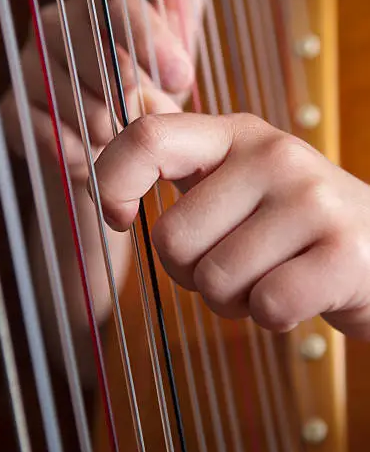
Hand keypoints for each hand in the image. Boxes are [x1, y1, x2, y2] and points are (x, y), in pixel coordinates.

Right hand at [1, 0, 223, 180]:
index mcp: (94, 1)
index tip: (181, 74)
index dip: (150, 38)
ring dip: (109, 127)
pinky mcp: (12, 112)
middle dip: (130, 90)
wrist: (115, 147)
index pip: (116, 2)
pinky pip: (44, 133)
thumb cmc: (148, 86)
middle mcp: (54, 25)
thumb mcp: (175, 32)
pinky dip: (78, 151)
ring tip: (125, 139)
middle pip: (91, 49)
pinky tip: (96, 156)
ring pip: (72, 96)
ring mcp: (29, 69)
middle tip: (149, 116)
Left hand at [95, 112, 369, 339]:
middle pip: (173, 239)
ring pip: (216, 280)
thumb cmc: (291, 226)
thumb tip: (107, 191)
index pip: (148, 137)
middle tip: (235, 264)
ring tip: (271, 275)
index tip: (119, 218)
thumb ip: (183, 178)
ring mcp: (312, 199)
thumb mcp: (240, 184)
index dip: (113, 181)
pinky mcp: (344, 251)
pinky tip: (299, 294)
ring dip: (235, 299)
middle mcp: (273, 154)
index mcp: (235, 134)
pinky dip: (273, 317)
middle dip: (192, 273)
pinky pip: (267, 306)